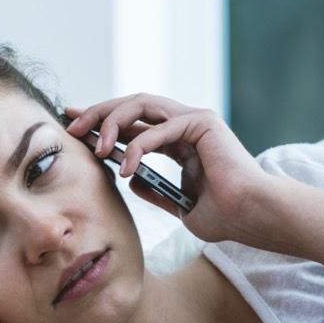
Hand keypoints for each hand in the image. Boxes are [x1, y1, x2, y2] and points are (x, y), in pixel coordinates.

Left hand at [65, 93, 276, 244]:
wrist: (252, 217)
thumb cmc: (225, 216)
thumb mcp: (179, 205)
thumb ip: (155, 190)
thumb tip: (130, 180)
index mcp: (181, 141)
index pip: (134, 122)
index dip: (101, 121)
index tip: (74, 127)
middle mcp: (186, 124)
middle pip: (132, 105)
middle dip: (98, 112)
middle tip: (72, 127)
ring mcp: (194, 120)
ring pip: (141, 104)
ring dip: (112, 121)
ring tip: (96, 146)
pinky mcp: (203, 123)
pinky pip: (159, 128)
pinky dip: (138, 146)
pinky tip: (126, 166)